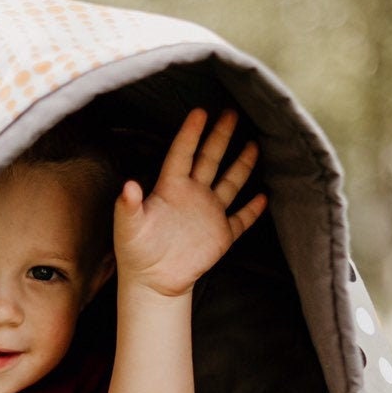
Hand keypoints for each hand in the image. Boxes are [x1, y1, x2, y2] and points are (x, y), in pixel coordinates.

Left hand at [111, 109, 266, 297]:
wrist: (153, 281)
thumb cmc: (135, 251)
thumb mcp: (128, 227)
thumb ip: (127, 206)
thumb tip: (128, 186)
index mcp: (171, 189)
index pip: (182, 154)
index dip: (191, 134)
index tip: (200, 111)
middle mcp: (193, 195)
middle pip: (210, 160)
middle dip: (220, 137)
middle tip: (232, 113)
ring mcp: (209, 214)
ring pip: (229, 183)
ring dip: (241, 165)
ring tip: (253, 144)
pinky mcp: (221, 236)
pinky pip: (240, 219)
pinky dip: (252, 209)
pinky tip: (264, 197)